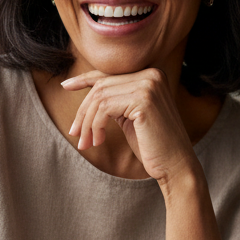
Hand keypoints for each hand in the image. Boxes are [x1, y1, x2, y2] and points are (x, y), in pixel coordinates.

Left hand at [60, 67, 197, 185]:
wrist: (174, 165)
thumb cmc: (151, 144)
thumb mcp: (128, 116)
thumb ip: (114, 100)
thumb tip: (87, 91)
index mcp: (150, 74)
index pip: (109, 74)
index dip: (84, 79)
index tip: (65, 86)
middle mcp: (151, 74)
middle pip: (101, 86)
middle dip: (83, 112)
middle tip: (75, 134)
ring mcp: (149, 85)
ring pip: (100, 98)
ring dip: (87, 123)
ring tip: (86, 143)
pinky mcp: (144, 100)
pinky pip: (105, 108)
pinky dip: (95, 126)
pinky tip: (98, 141)